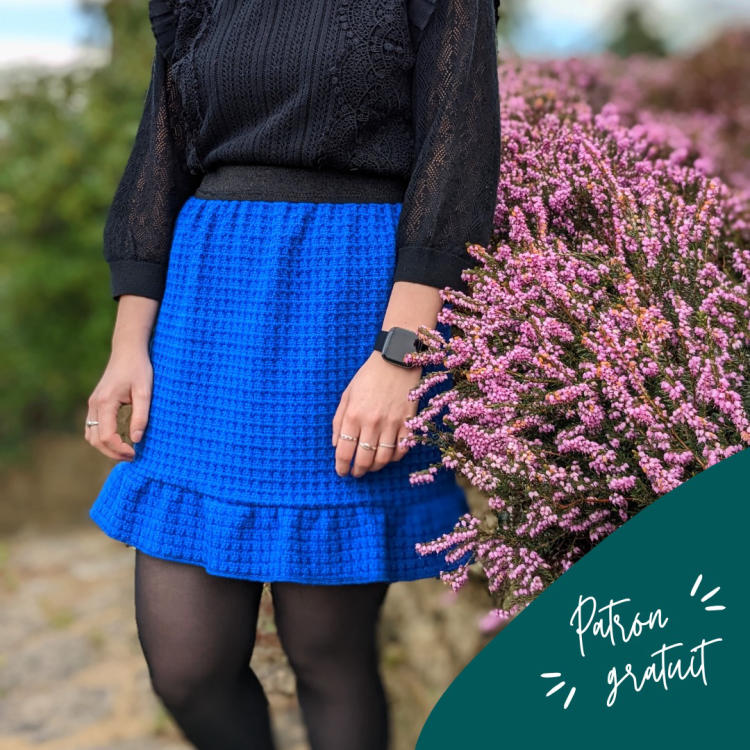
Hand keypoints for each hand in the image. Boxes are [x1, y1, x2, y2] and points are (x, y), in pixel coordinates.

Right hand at [85, 343, 152, 459]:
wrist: (128, 350)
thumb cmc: (139, 368)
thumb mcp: (145, 391)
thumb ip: (141, 416)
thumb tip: (136, 439)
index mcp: (106, 402)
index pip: (106, 436)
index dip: (119, 449)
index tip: (136, 453)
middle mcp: (95, 404)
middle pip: (94, 440)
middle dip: (112, 452)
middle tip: (132, 456)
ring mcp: (93, 403)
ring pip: (90, 435)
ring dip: (106, 447)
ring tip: (126, 450)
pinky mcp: (96, 403)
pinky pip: (92, 427)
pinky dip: (102, 438)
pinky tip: (120, 439)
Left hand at [332, 351, 422, 476]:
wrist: (396, 360)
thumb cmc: (368, 377)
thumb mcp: (347, 395)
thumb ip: (338, 421)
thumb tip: (336, 445)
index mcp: (353, 415)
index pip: (344, 451)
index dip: (341, 466)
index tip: (342, 471)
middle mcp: (371, 422)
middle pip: (364, 459)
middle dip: (358, 471)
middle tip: (356, 473)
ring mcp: (392, 424)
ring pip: (383, 458)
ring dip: (375, 467)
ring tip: (371, 466)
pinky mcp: (408, 422)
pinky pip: (402, 450)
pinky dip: (394, 458)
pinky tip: (388, 456)